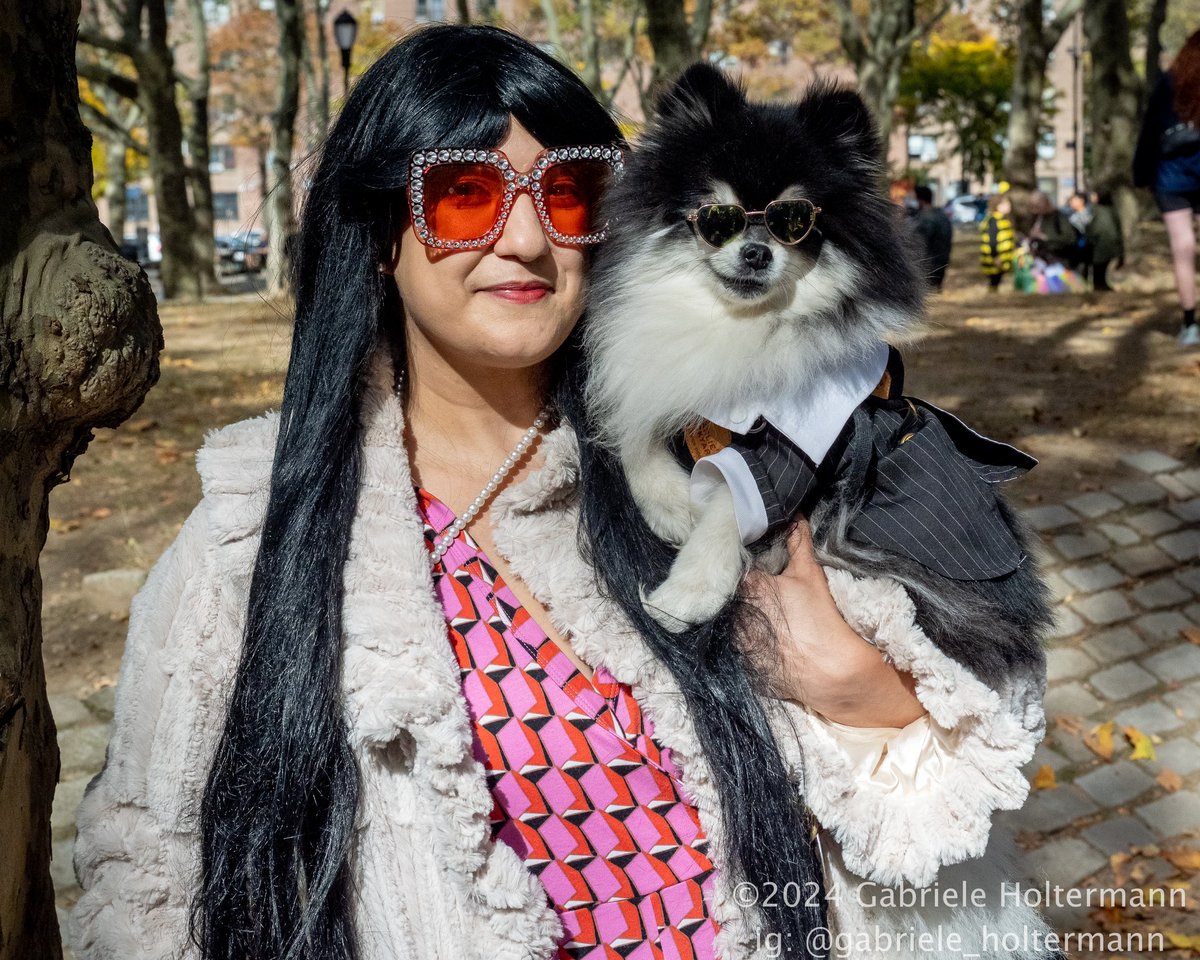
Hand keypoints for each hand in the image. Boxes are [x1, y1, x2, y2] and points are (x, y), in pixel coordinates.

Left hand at [743, 521, 928, 728]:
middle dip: (749, 592)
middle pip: (737, 595)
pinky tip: (775, 639)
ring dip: (750, 616)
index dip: (753, 565)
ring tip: (775, 618)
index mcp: (748, 588)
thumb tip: (796, 517)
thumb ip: (798, 543)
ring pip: (739, 620)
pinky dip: (755, 640)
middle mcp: (736, 614)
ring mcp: (738, 642)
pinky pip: (744, 646)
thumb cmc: (822, 621)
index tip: (766, 567)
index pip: (741, 568)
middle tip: (772, 593)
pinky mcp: (745, 664)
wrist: (833, 675)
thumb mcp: (810, 575)